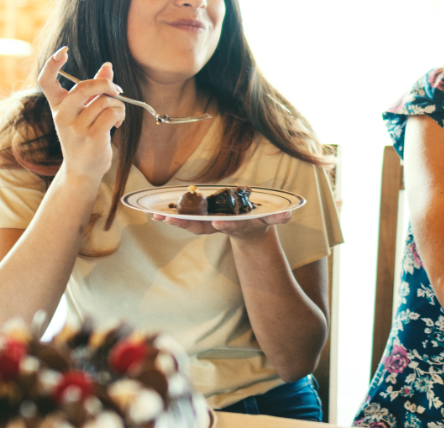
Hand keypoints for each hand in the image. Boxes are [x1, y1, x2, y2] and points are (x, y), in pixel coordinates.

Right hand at [36, 47, 125, 181]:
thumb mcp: (85, 111)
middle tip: (116, 90)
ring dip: (118, 104)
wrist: (83, 169)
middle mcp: (62, 115)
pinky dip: (120, 115)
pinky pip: (112, 113)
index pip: (46, 82)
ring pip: (104, 101)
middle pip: (83, 87)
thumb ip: (95, 88)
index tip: (63, 51)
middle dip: (105, 84)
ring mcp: (75, 127)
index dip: (52, 64)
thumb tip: (108, 65)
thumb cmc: (85, 135)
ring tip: (117, 115)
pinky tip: (117, 123)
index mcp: (57, 106)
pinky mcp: (91, 137)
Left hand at [152, 211, 293, 239]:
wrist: (248, 230)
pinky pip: (184, 219)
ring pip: (190, 224)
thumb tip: (288, 215)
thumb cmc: (259, 221)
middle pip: (203, 227)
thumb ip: (278, 217)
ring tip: (158, 217)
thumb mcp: (271, 219)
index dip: (225, 224)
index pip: (232, 225)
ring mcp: (210, 224)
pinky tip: (155, 213)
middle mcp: (221, 226)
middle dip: (186, 224)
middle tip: (170, 220)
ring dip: (174, 222)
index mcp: (238, 225)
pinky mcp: (202, 220)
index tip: (217, 222)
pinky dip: (171, 217)